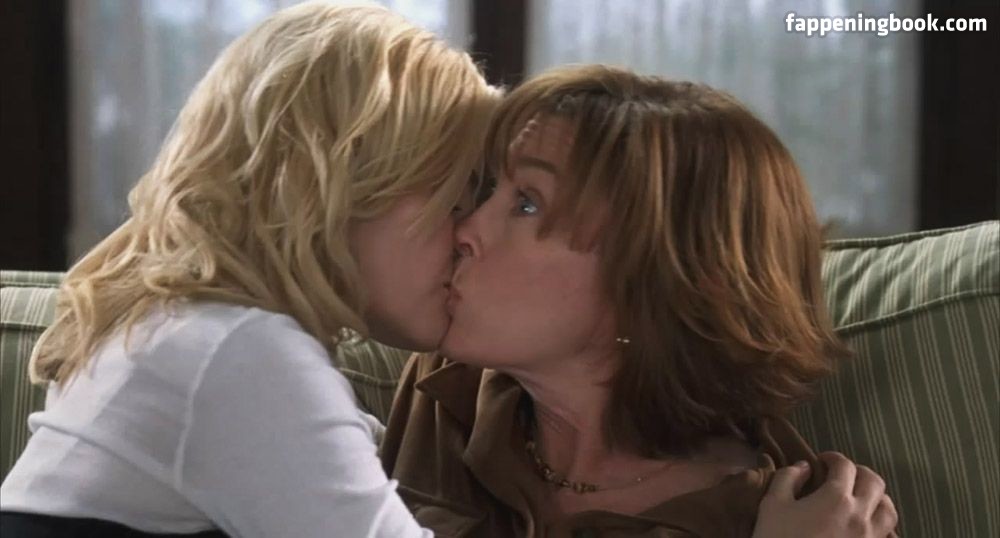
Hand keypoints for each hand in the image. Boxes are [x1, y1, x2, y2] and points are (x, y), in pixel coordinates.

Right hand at [752, 452, 897, 537]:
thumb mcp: (773, 504)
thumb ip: (788, 478)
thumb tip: (804, 467)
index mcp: (836, 498)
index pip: (844, 466)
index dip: (833, 458)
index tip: (822, 461)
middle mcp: (860, 515)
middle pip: (875, 482)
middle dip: (859, 472)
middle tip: (842, 475)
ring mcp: (870, 537)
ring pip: (888, 509)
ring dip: (876, 498)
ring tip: (861, 499)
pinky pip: (888, 536)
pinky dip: (882, 526)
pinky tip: (867, 526)